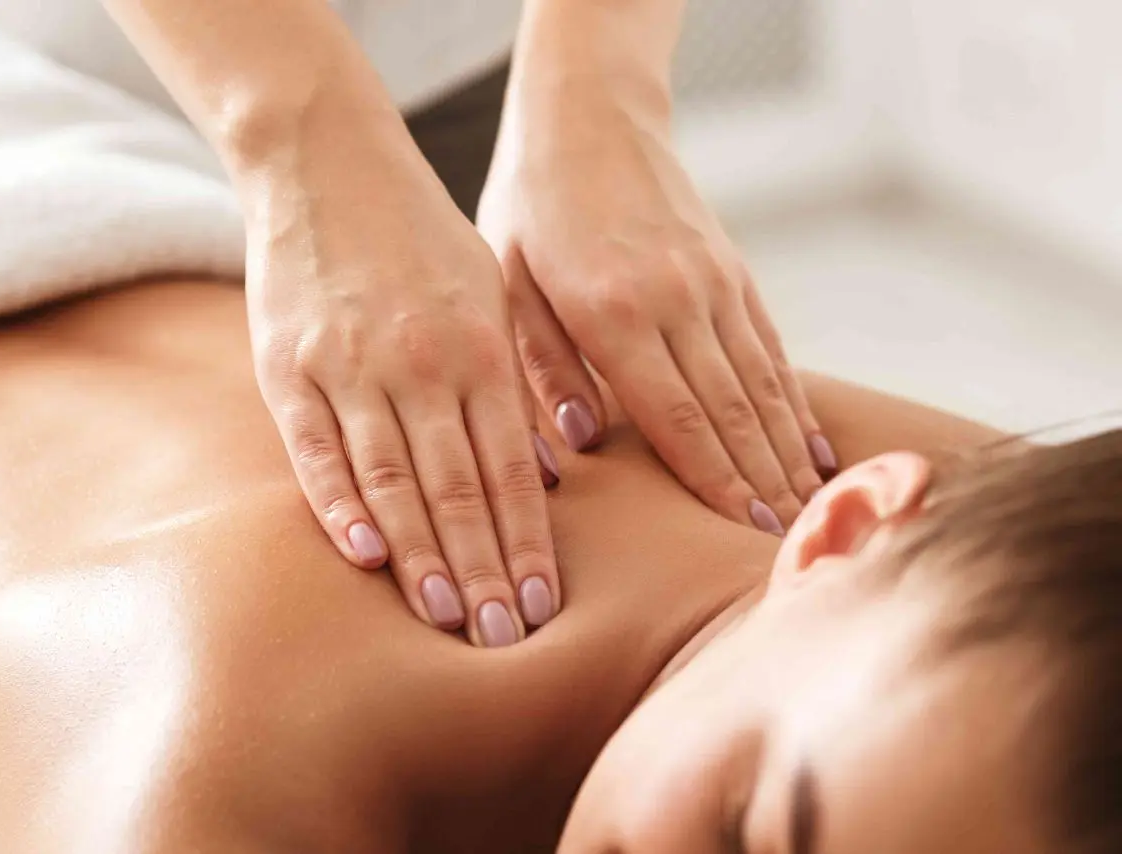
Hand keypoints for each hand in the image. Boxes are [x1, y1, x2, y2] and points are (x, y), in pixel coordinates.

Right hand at [245, 147, 559, 646]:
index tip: (543, 606)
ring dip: (421, 554)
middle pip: (459, 487)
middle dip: (484, 569)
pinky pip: (316, 448)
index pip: (512, 469)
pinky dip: (340, 503)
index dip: (528, 542)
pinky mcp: (287, 366)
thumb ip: (513, 384)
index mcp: (482, 350)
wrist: (328, 164)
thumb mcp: (489, 296)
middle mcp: (423, 364)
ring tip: (445, 617)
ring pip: (394, 477)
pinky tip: (364, 555)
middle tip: (502, 639)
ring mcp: (351, 366)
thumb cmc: (423, 241)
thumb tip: (544, 474)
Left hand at [478, 85, 835, 532]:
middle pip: (731, 411)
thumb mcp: (508, 281)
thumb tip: (577, 443)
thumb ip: (542, 363)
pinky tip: (812, 443)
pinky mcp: (732, 271)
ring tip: (811, 510)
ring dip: (787, 452)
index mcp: (613, 312)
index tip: (747, 532)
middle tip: (791, 544)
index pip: (677, 417)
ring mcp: (714, 284)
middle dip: (763, 483)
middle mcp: (678, 301)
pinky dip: (794, 401)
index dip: (716, 481)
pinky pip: (771, 347)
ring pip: (761, 384)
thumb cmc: (532, 207)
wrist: (590, 117)